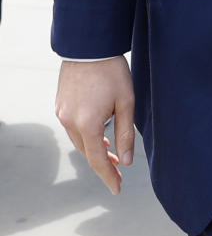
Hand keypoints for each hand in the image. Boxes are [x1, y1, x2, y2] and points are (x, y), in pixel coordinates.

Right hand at [55, 57, 134, 193]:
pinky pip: (73, 127)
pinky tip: (98, 131)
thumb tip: (126, 160)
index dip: (109, 176)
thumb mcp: (126, 101)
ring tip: (111, 150)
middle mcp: (70, 122)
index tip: (117, 189)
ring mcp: (62, 113)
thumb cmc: (112, 71)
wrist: (89, 45)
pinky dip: (86, 134)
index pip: (97, 160)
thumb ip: (126, 133)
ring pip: (79, 140)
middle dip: (103, 163)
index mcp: (88, 124)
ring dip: (94, 147)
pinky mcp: (60, 104)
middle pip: (87, 152)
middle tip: (119, 170)